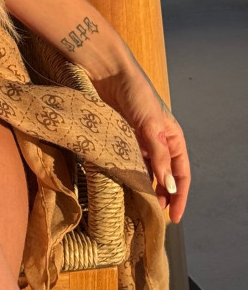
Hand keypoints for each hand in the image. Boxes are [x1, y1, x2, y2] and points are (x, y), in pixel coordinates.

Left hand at [90, 55, 189, 221]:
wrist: (108, 71)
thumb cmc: (136, 94)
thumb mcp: (151, 126)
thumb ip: (160, 156)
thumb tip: (169, 187)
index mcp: (172, 138)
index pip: (181, 174)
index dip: (179, 196)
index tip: (174, 217)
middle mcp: (157, 142)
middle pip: (163, 176)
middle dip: (161, 195)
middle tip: (152, 215)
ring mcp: (138, 140)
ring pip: (144, 170)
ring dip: (142, 185)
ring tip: (136, 203)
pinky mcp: (120, 136)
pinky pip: (126, 160)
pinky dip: (126, 173)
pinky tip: (120, 184)